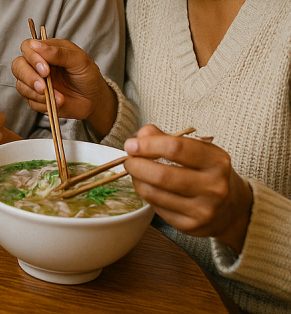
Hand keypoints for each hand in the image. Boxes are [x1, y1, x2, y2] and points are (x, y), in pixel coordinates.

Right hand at [12, 38, 114, 126]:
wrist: (95, 101)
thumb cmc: (88, 76)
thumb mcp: (80, 61)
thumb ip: (59, 53)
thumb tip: (36, 45)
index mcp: (47, 51)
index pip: (27, 47)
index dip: (32, 57)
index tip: (46, 70)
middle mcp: (37, 65)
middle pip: (18, 65)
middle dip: (29, 77)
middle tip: (44, 86)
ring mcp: (35, 81)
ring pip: (20, 84)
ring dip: (37, 93)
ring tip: (58, 97)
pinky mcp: (36, 98)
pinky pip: (29, 101)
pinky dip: (43, 103)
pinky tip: (57, 102)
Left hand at [124, 125, 253, 252]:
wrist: (234, 208)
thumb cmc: (210, 172)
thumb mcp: (200, 150)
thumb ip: (170, 139)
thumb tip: (142, 135)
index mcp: (217, 162)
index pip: (175, 148)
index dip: (148, 145)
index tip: (132, 144)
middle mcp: (214, 187)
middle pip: (161, 175)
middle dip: (136, 165)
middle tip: (129, 159)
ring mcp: (203, 210)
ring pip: (154, 193)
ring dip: (137, 180)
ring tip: (136, 172)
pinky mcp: (190, 226)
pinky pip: (156, 207)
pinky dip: (146, 194)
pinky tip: (149, 187)